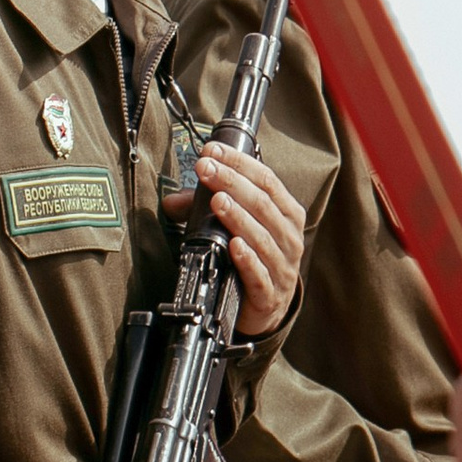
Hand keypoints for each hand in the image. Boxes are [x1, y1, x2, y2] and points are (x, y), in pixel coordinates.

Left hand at [187, 142, 305, 336]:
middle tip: (205, 169)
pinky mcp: (270, 294)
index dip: (239, 163)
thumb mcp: (235, 229)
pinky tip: (233, 246)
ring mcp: (283, 267)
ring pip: (262, 237)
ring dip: (238, 216)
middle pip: (263, 203)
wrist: (266, 310)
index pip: (267, 180)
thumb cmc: (253, 262)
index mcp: (287, 215)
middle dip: (232, 182)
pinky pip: (260, 274)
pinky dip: (247, 259)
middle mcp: (290, 238)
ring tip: (216, 200)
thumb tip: (171, 201)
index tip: (212, 151)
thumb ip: (205, 212)